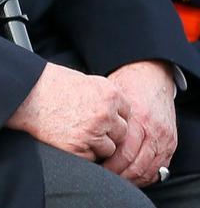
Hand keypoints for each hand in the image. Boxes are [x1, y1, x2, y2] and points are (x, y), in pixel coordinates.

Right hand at [6, 62, 129, 160]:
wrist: (24, 94)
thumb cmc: (49, 84)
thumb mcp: (82, 80)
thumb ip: (103, 96)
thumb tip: (116, 112)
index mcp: (110, 93)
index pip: (127, 113)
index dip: (113, 116)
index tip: (99, 116)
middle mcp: (106, 113)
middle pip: (121, 133)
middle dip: (108, 132)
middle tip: (87, 126)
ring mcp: (93, 132)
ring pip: (109, 148)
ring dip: (96, 144)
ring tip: (76, 132)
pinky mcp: (78, 148)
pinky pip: (92, 158)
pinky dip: (82, 152)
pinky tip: (68, 138)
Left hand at [103, 60, 177, 186]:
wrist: (151, 77)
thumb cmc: (126, 85)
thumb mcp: (111, 96)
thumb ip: (102, 116)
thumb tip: (84, 136)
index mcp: (137, 118)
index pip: (124, 151)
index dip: (109, 164)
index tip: (96, 167)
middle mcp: (153, 129)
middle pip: (136, 163)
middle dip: (118, 173)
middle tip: (103, 174)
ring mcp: (164, 137)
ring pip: (148, 169)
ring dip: (131, 177)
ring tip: (115, 177)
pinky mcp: (170, 142)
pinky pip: (159, 167)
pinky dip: (146, 175)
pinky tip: (132, 175)